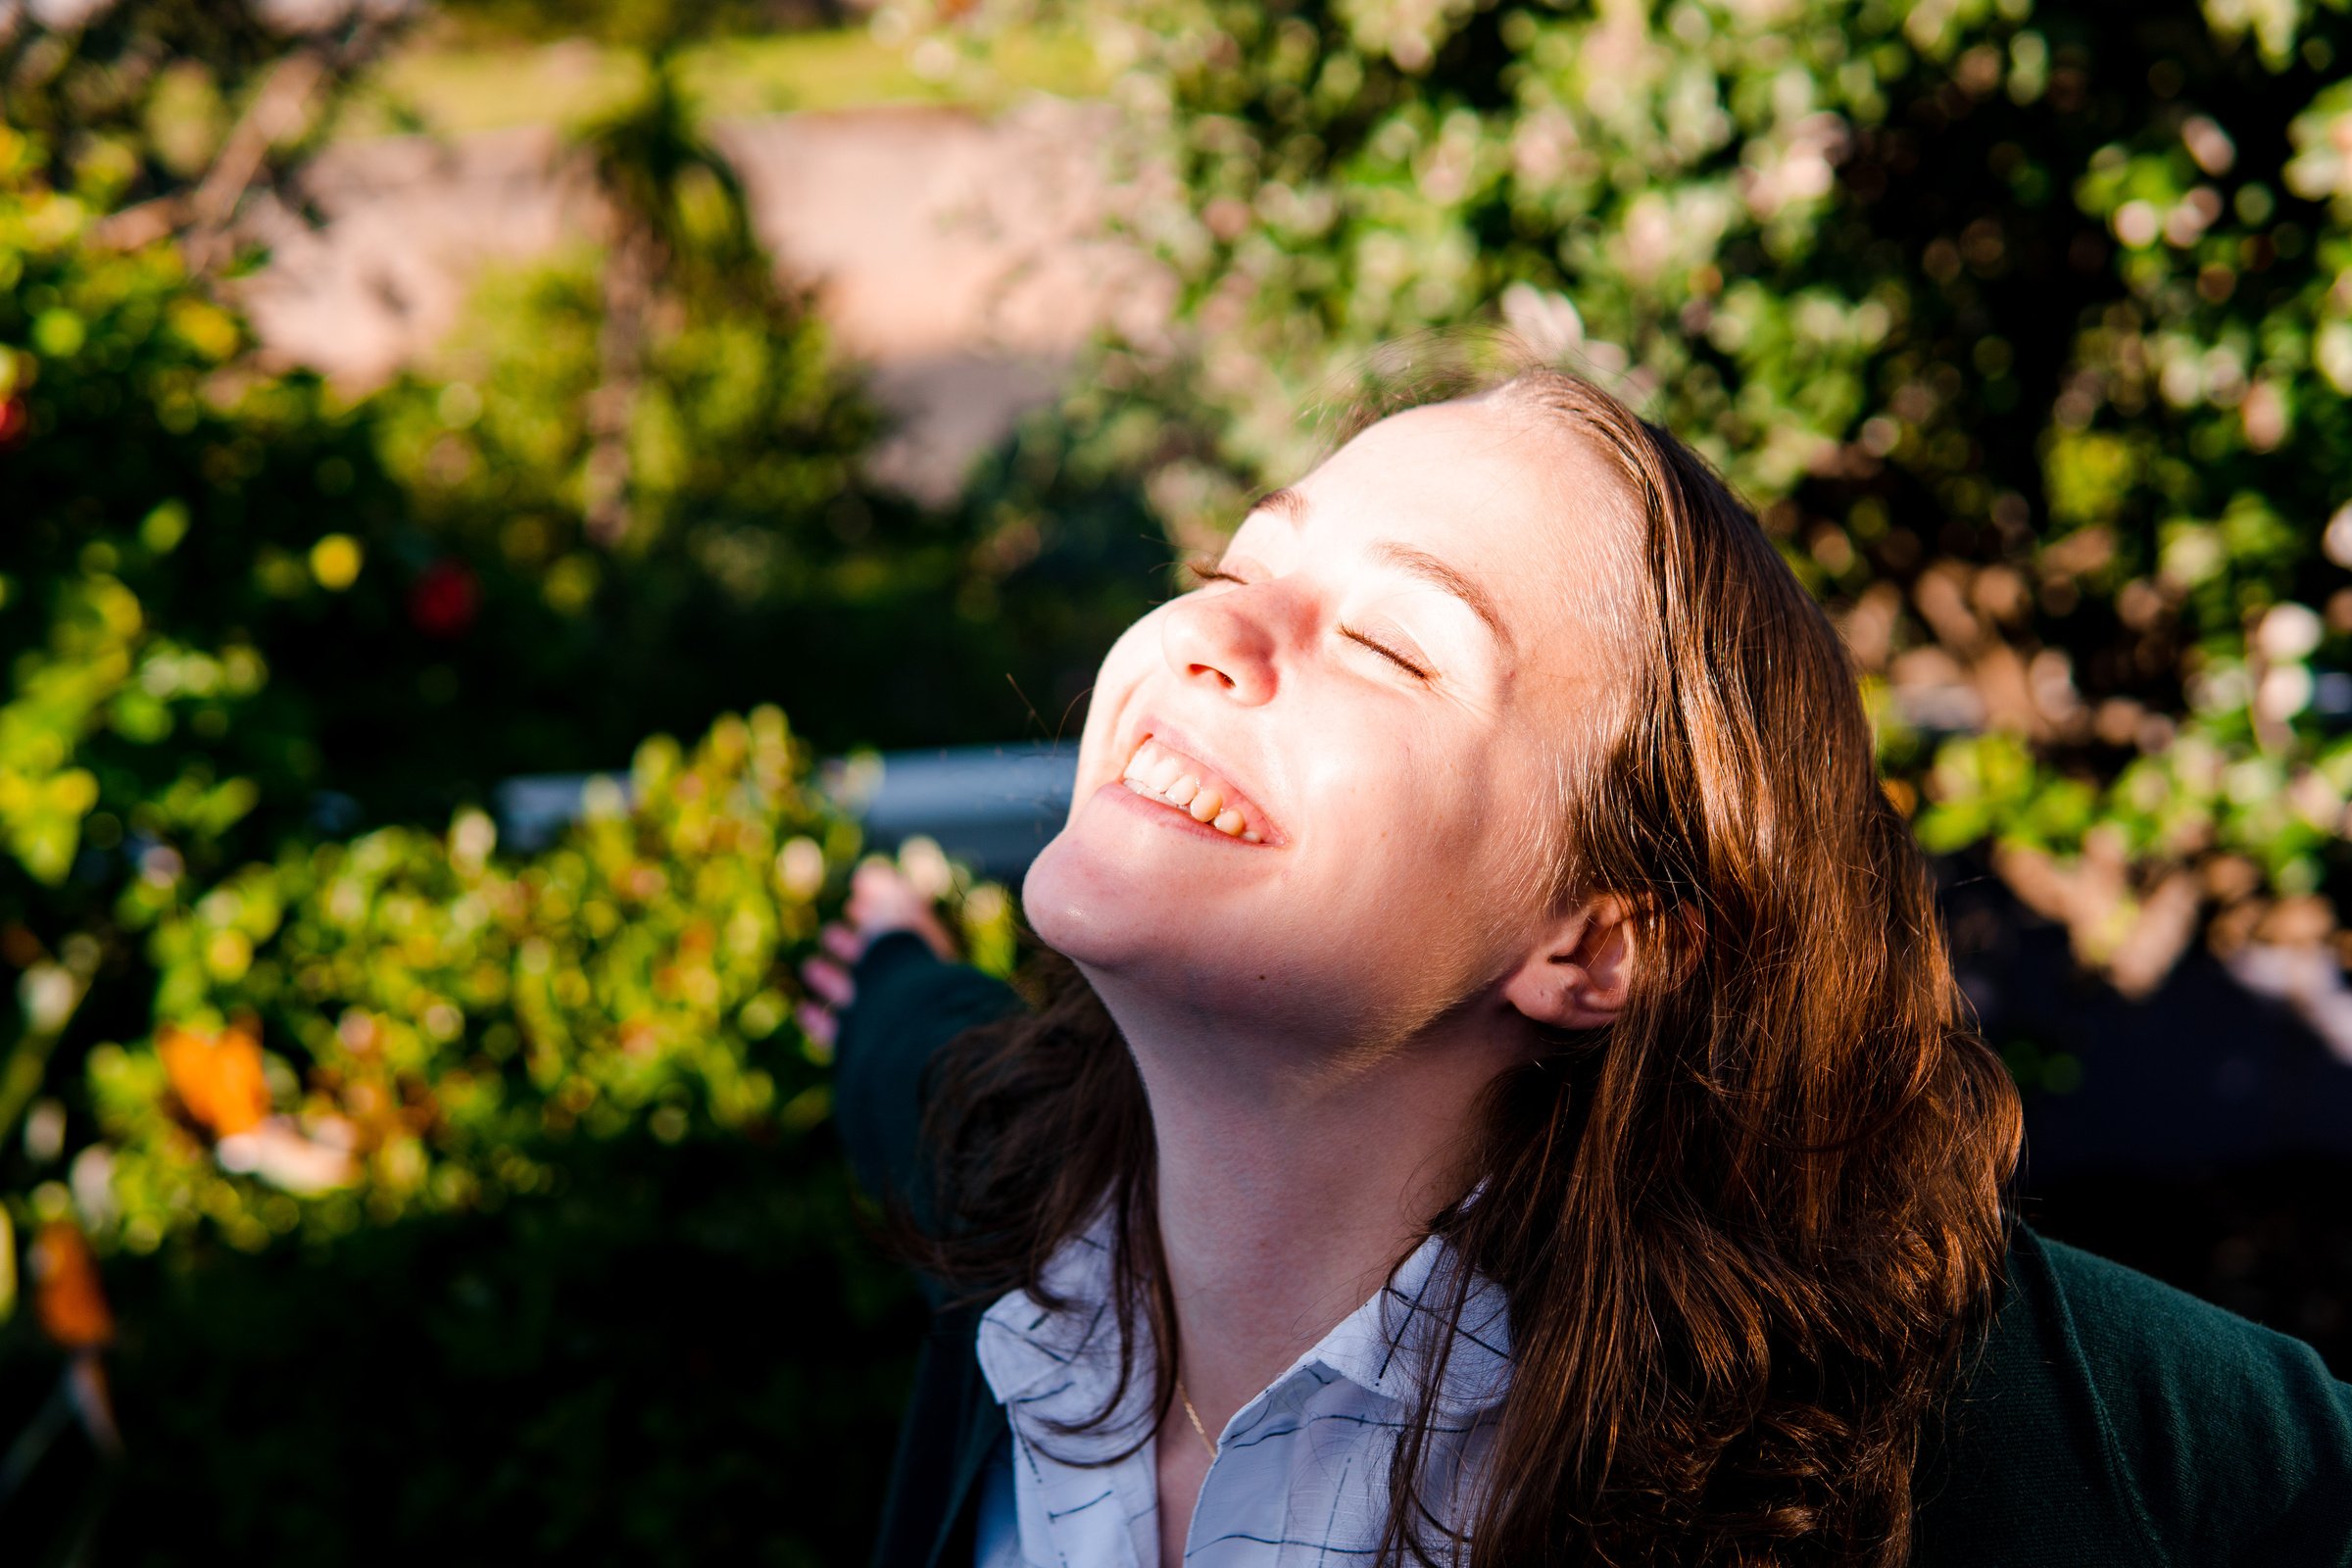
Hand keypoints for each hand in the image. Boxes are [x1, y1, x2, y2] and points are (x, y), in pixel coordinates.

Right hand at [797, 860, 958, 1051]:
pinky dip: (820, 1021)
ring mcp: (887, 1024)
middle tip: (831, 932)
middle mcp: (908, 995)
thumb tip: (870, 873)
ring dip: (832, 982)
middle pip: (879, 968)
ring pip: (857, 1000)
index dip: (877, 915)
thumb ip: (884, 894)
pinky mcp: (866, 1052)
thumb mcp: (896, 919)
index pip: (901, 934)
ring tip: (810, 966)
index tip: (853, 900)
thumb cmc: (906, 971)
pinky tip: (803, 1009)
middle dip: (854, 947)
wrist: (906, 1033)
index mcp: (923, 962)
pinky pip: (841, 1036)